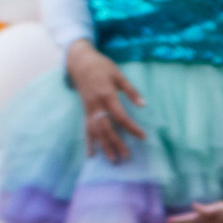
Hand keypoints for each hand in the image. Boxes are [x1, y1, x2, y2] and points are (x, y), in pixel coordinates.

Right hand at [64, 40, 143, 161]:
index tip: (142, 136)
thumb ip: (130, 90)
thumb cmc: (102, 67)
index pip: (120, 116)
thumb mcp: (118, 75)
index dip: (131, 127)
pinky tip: (91, 155)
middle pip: (107, 127)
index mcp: (106, 95)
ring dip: (104, 146)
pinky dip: (89, 142)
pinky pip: (86, 129)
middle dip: (116, 143)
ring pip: (96, 131)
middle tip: (126, 156)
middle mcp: (96, 105)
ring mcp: (88, 109)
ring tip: (113, 160)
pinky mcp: (84, 111)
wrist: (80, 63)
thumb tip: (143, 105)